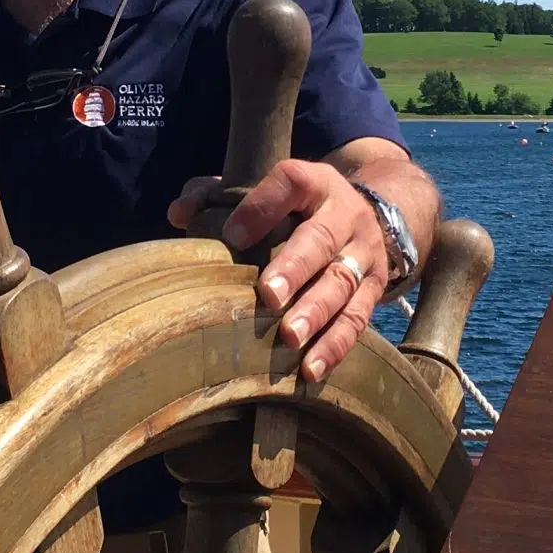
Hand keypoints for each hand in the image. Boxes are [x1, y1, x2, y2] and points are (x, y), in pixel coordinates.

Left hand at [169, 158, 389, 383]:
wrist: (368, 215)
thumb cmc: (298, 207)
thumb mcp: (270, 190)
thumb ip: (219, 196)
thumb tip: (178, 214)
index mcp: (315, 183)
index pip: (292, 182)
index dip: (261, 207)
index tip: (232, 236)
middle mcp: (346, 214)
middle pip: (322, 239)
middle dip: (295, 269)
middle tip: (269, 295)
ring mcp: (364, 254)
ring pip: (343, 283)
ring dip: (316, 314)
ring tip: (290, 339)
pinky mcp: (374, 289)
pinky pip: (357, 319)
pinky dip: (335, 346)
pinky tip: (311, 370)